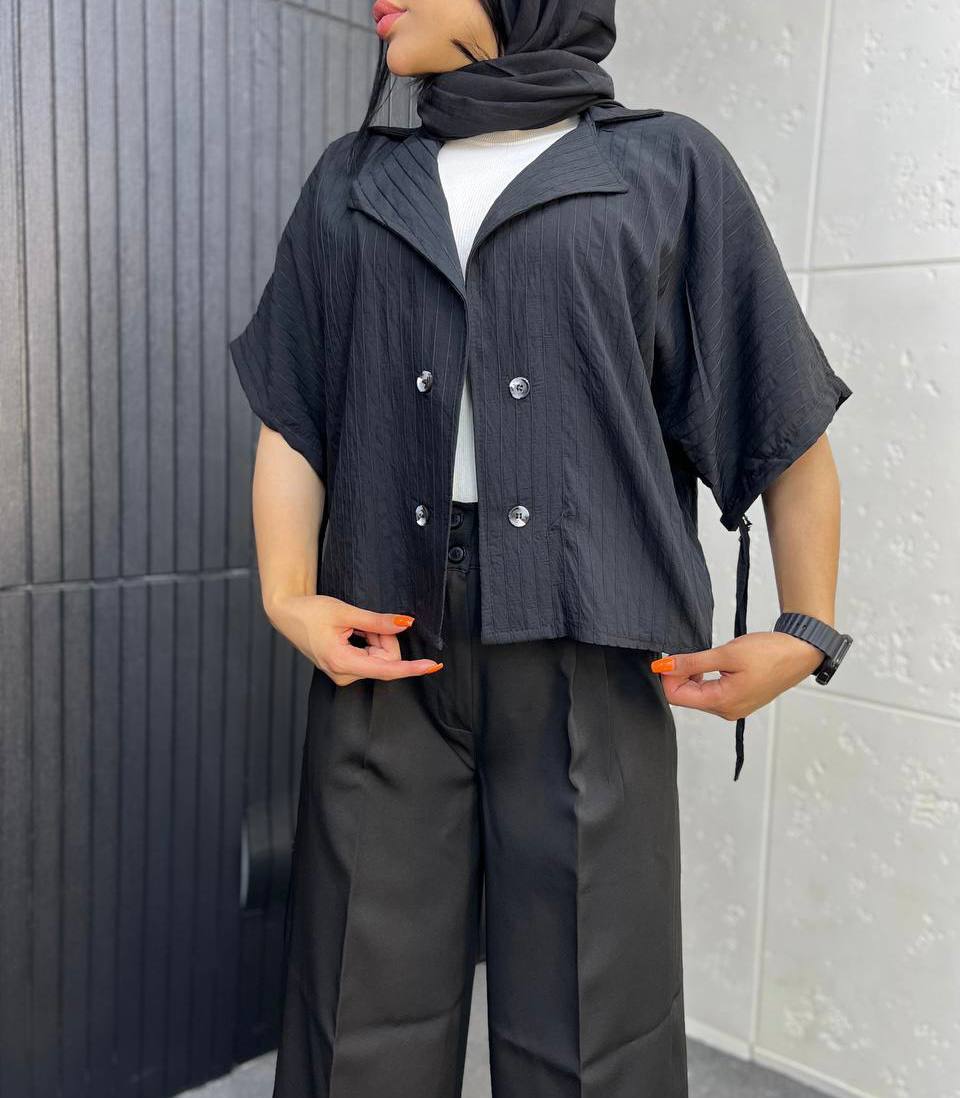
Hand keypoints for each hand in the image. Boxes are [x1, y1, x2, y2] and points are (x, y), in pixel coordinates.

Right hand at [268, 594, 443, 685]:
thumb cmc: (311, 612)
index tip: (432, 666)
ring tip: (354, 626)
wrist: (288, 614)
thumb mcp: (346, 612)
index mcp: (342, 662)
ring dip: (375, 638)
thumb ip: (377, 621)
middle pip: (385, 660)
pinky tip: (354, 632)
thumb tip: (405, 625)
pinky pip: (371, 658)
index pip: (386, 669)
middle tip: (365, 621)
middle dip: (383, 637)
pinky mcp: (345, 670)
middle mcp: (343, 674)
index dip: (412, 667)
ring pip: (379, 658)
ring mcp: (344, 674)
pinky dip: (370, 642)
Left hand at [650, 631, 823, 720]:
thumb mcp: (726, 654)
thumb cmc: (770, 652)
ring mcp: (732, 707)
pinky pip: (710, 693)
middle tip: (688, 653)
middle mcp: (726, 711)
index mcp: (723, 703)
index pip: (676, 697)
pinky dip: (704, 678)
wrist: (800, 652)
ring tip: (704, 657)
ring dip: (692, 676)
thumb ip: (692, 662)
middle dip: (679, 675)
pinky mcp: (738, 700)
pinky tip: (712, 664)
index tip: (671, 656)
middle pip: (684, 697)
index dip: (668, 676)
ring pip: (696, 695)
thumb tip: (664, 667)